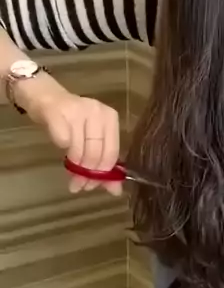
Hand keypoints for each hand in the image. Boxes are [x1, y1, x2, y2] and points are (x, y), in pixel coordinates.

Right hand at [15, 73, 121, 195]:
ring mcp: (78, 110)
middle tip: (79, 186)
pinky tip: (60, 148)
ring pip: (80, 150)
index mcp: (110, 118)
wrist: (45, 97)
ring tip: (71, 176)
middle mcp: (97, 112)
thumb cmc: (71, 120)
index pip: (111, 152)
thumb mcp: (90, 138)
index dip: (103, 173)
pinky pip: (63, 141)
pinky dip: (62, 149)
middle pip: (96, 153)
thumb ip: (103, 162)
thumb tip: (115, 191)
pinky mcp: (58, 112)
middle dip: (88, 175)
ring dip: (75, 168)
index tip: (95, 186)